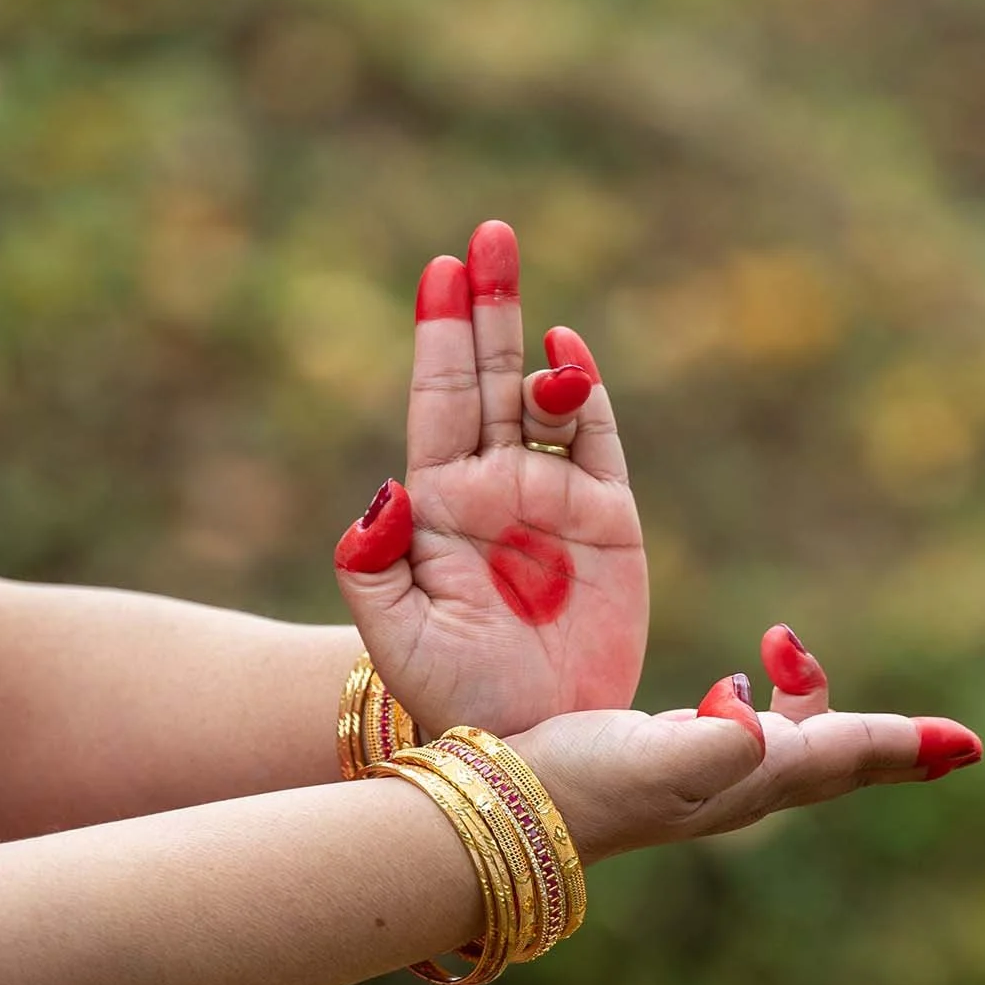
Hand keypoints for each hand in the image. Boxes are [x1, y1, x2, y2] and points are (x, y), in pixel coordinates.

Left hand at [333, 221, 648, 737]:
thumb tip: (380, 494)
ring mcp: (553, 504)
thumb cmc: (455, 700)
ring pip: (543, 402)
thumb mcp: (396, 640)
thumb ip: (373, 568)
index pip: (437, 402)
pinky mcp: (612, 526)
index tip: (440, 269)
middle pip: (487, 379)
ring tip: (532, 308)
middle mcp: (494, 492)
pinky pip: (599, 447)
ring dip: (534, 348)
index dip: (438, 334)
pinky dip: (589, 400)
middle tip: (488, 235)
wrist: (533, 749)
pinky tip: (571, 359)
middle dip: (486, 308)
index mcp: (439, 508)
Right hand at [511, 627, 982, 865]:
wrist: (498, 818)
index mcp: (746, 778)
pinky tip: (731, 694)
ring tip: (781, 647)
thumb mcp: (643, 756)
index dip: (907, 746)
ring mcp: (703, 783)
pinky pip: (746, 743)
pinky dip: (763, 712)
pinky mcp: (667, 771)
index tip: (970, 746)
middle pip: (836, 762)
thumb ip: (707, 741)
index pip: (845, 754)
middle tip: (949, 745)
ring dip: (818, 712)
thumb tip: (757, 723)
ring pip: (793, 752)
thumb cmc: (569, 782)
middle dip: (889, 746)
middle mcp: (736, 787)